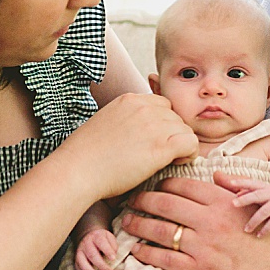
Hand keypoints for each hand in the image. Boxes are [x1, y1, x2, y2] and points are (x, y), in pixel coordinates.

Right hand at [54, 93, 196, 201]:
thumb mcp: (105, 122)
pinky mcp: (161, 146)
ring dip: (181, 145)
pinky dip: (189, 153)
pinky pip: (191, 143)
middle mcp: (144, 108)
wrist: (77, 170)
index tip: (155, 139)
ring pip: (185, 129)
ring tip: (167, 160)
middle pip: (175, 117)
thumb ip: (127, 120)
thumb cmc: (86, 155)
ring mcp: (154, 125)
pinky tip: (176, 162)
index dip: (163, 123)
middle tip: (160, 153)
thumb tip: (140, 133)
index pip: (162, 104)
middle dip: (172, 134)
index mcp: (130, 99)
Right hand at [74, 228, 118, 269]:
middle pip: (92, 254)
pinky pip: (78, 268)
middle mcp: (86, 243)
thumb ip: (113, 245)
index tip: (113, 258)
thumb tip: (113, 255)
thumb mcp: (109, 238)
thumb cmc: (102, 240)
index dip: (107, 250)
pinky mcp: (76, 260)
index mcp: (96, 236)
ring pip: (82, 262)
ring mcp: (79, 252)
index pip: (101, 242)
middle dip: (101, 265)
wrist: (88, 237)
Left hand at [122, 175, 269, 269]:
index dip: (163, 183)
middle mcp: (210, 221)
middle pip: (166, 204)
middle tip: (131, 200)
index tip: (153, 185)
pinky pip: (164, 259)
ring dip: (139, 225)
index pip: (184, 185)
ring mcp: (203, 247)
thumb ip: (236, 190)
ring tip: (127, 222)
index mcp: (224, 202)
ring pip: (160, 230)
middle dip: (143, 200)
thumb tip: (216, 174)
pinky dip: (146, 253)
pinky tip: (137, 251)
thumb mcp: (262, 208)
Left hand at [228, 179, 269, 235]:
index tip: (231, 182)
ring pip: (264, 211)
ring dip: (254, 221)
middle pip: (257, 195)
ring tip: (245, 229)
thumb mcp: (266, 191)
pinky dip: (266, 229)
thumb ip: (252, 193)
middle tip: (233, 204)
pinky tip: (259, 235)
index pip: (253, 183)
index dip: (242, 182)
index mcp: (265, 187)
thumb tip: (236, 195)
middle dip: (245, 199)